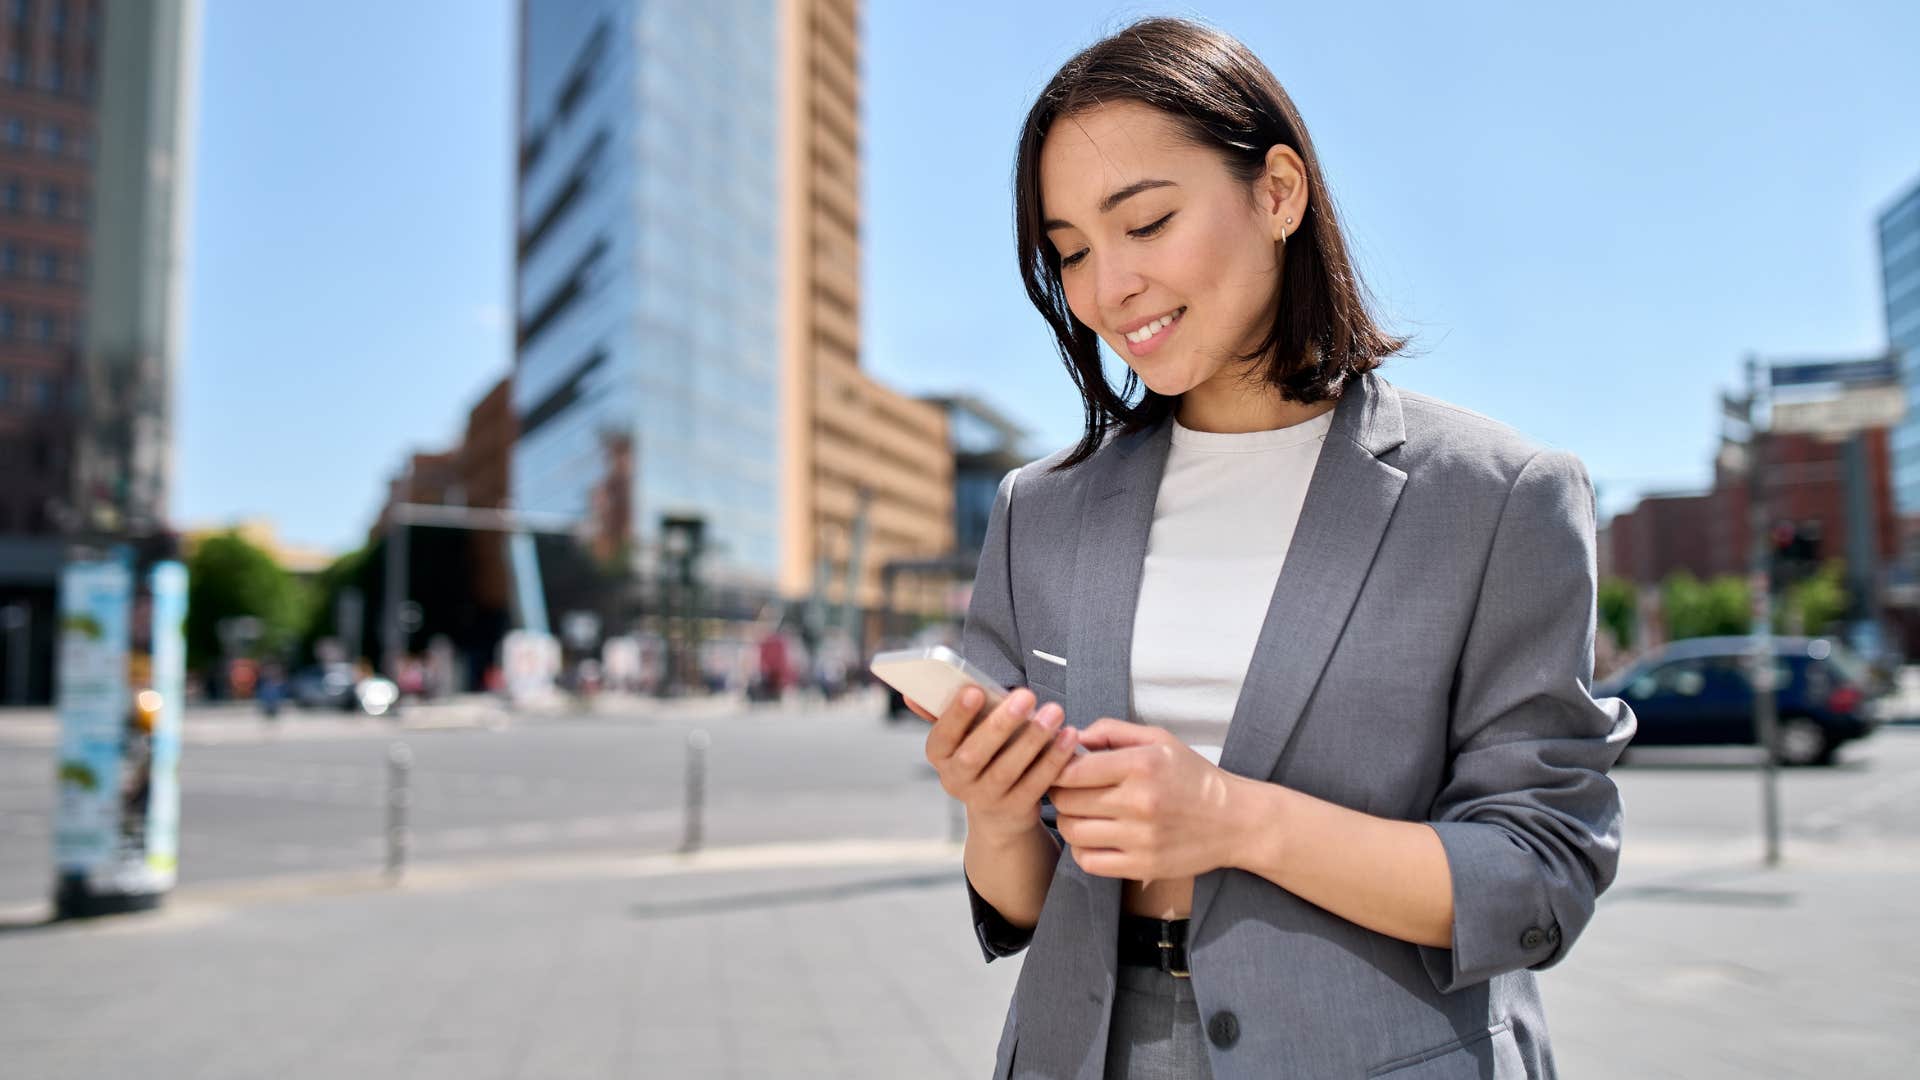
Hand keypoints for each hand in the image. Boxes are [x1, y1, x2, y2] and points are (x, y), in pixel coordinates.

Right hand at [918, 687, 1079, 840]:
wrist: (998, 812)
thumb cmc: (982, 754)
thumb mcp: (962, 736)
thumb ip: (945, 711)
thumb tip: (911, 692)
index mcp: (939, 756)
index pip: (941, 736)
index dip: (956, 715)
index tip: (975, 690)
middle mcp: (956, 781)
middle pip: (975, 755)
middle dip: (1001, 724)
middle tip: (1026, 695)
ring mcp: (984, 800)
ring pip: (1008, 770)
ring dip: (1033, 739)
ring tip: (1054, 712)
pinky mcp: (1014, 811)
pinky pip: (1035, 785)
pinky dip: (1054, 760)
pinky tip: (1068, 737)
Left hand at [1047, 718, 1245, 879]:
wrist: (1236, 821)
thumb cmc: (1192, 776)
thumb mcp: (1160, 740)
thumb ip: (1112, 731)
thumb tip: (1073, 736)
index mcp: (1141, 765)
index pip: (1072, 770)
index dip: (1057, 768)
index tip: (1061, 769)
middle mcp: (1140, 802)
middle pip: (1067, 800)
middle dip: (1059, 794)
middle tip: (1067, 791)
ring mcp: (1141, 837)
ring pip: (1073, 832)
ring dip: (1068, 822)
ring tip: (1080, 814)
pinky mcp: (1143, 865)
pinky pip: (1089, 861)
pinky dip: (1082, 850)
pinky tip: (1093, 839)